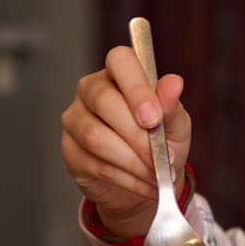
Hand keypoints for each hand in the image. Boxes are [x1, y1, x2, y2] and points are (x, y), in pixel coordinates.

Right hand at [60, 45, 192, 239]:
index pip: (120, 61)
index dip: (136, 88)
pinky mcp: (69, 150)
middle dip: (138, 135)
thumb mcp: (176, 124)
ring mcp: (75, 119)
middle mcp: (90, 90)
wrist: (149, 179)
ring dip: (133, 161)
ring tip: (157, 175)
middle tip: (163, 157)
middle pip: (104, 101)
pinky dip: (127, 178)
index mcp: (119, 74)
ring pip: (96, 137)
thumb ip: (172, 105)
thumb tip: (174, 82)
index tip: (154, 118)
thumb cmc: (161, 141)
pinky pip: (95, 164)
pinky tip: (145, 184)